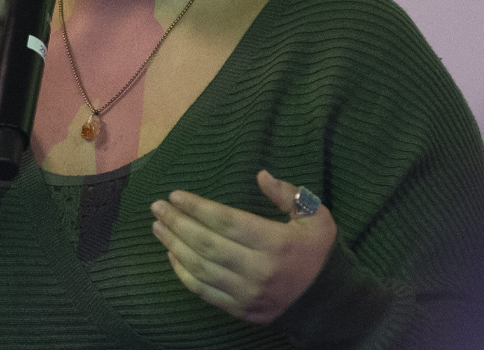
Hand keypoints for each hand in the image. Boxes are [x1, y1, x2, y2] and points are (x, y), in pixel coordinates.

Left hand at [150, 170, 334, 324]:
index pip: (227, 222)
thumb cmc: (317, 252)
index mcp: (277, 243)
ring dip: (174, 246)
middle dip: (178, 223)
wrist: (326, 301)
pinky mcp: (240, 310)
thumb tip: (261, 175)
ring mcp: (247, 293)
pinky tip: (172, 254)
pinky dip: (183, 273)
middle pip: (207, 244)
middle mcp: (259, 270)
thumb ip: (289, 195)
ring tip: (158, 227)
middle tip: (157, 207)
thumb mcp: (315, 216)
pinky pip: (203, 291)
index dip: (198, 207)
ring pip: (201, 268)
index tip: (175, 195)